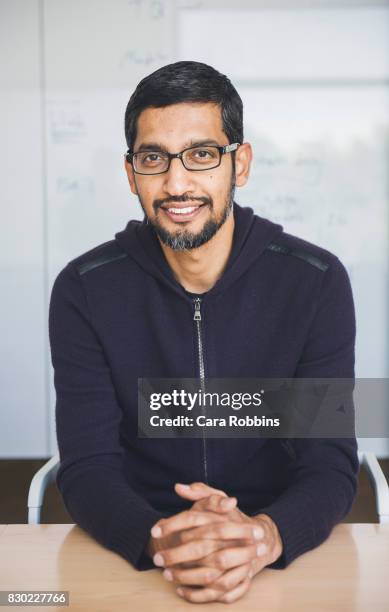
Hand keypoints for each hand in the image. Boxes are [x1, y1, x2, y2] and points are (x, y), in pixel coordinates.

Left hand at [150, 482, 282, 603]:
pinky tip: (182, 591)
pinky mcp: (242, 579)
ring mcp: (240, 561)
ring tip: (167, 575)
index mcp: (222, 518)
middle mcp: (232, 539)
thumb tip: (178, 487)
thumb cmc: (232, 518)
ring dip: (186, 577)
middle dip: (176, 555)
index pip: (194, 518)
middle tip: (157, 558)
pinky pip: (220, 593)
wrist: (261, 537)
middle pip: (201, 548)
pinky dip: (199, 595)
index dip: (172, 524)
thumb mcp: (217, 501)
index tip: (154, 530)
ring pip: (210, 574)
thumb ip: (200, 492)